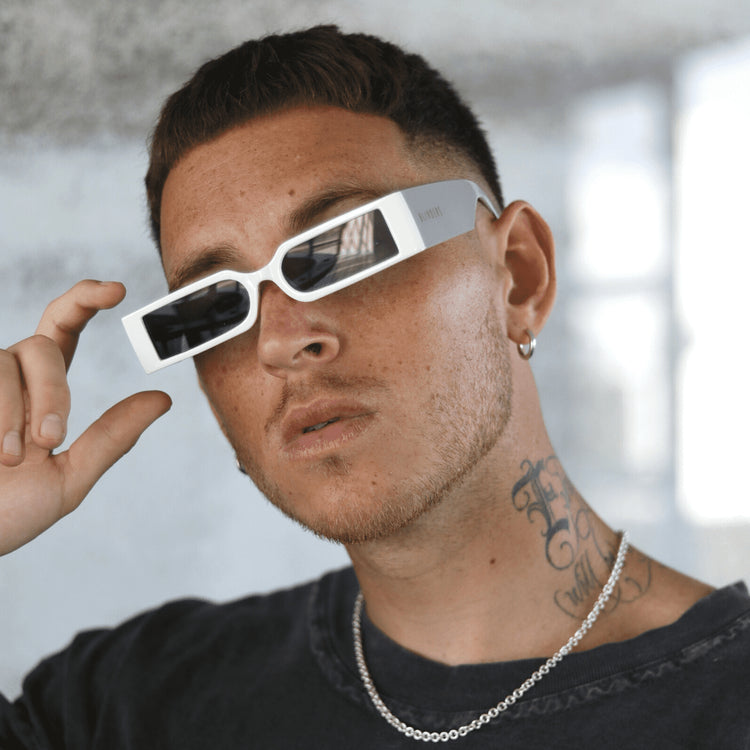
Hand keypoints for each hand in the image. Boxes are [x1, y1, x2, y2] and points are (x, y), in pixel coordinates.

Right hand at [0, 280, 171, 555]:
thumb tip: (163, 399)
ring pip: (5, 359)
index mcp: (39, 392)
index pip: (64, 328)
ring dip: (13, 413)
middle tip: (48, 442)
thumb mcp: (68, 480)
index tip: (119, 291)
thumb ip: (111, 437)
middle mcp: (6, 377)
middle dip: (53, 394)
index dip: (87, 299)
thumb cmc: (4, 515)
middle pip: (43, 345)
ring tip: (6, 457)